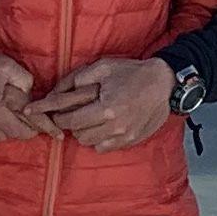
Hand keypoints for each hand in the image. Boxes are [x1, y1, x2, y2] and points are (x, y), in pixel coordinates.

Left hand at [37, 55, 176, 149]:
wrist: (164, 84)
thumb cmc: (132, 73)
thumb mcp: (103, 67)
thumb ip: (77, 79)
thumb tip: (56, 92)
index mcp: (107, 107)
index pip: (71, 120)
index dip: (58, 117)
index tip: (52, 114)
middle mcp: (115, 126)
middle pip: (78, 134)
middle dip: (70, 124)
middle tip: (70, 114)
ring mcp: (124, 136)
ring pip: (90, 143)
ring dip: (84, 132)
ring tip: (87, 119)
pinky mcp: (131, 141)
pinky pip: (104, 148)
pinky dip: (98, 139)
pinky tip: (101, 127)